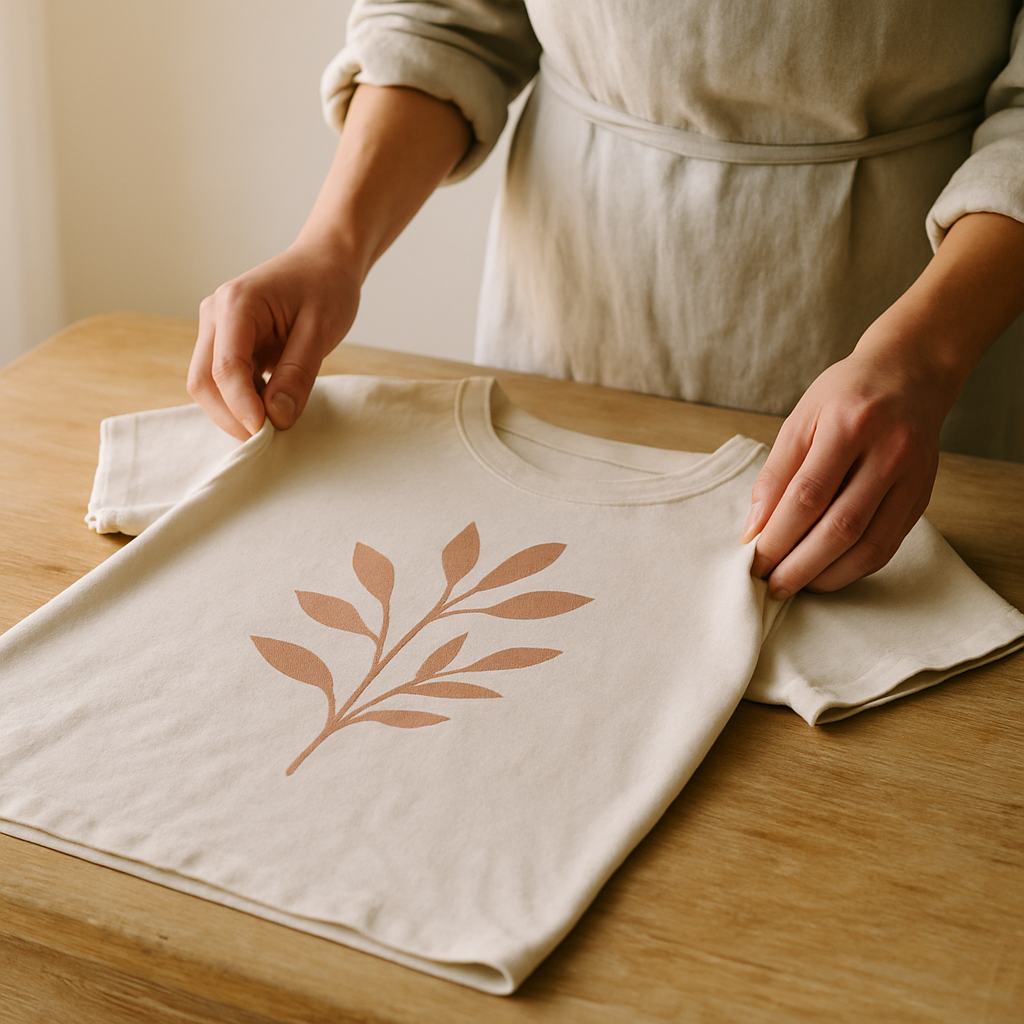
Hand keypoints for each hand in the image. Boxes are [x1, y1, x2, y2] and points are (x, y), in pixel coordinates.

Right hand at [188, 243, 360, 439]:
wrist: (325, 261)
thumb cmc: (326, 287)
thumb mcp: (321, 331)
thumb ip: (297, 374)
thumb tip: (276, 418)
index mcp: (236, 304)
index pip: (225, 369)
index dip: (242, 408)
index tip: (266, 434)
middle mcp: (215, 314)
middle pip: (203, 381)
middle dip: (231, 417)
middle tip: (269, 440)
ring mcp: (215, 327)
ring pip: (207, 385)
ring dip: (236, 411)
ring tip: (276, 421)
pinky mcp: (225, 341)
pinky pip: (222, 380)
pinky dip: (243, 401)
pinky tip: (272, 404)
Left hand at [740, 343, 944, 597]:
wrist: (910, 373)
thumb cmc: (845, 395)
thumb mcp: (801, 419)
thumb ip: (776, 474)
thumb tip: (754, 529)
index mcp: (851, 425)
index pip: (808, 495)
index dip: (778, 536)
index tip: (754, 560)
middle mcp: (890, 452)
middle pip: (840, 527)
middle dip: (800, 565)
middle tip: (771, 585)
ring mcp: (913, 478)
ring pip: (869, 545)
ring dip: (828, 575)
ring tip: (795, 585)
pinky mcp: (923, 497)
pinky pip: (888, 546)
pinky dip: (854, 567)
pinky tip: (827, 573)